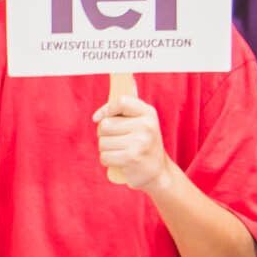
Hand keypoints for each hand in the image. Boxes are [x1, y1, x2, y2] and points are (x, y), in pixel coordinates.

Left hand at [96, 70, 169, 192]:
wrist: (158, 172)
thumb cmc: (144, 144)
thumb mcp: (142, 122)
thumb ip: (128, 108)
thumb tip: (121, 84)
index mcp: (148, 113)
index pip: (121, 101)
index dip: (106, 109)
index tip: (98, 118)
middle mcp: (146, 125)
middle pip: (105, 125)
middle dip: (105, 135)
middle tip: (118, 141)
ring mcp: (140, 142)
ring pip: (102, 142)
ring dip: (106, 149)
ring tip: (120, 152)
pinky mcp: (132, 158)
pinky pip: (104, 156)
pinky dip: (107, 160)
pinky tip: (119, 161)